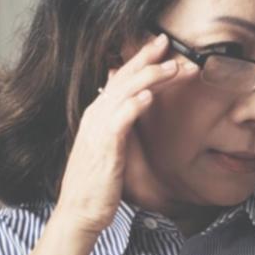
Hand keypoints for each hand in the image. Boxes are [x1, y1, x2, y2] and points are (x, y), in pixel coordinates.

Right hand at [52, 33, 190, 236]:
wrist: (80, 210)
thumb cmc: (98, 182)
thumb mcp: (110, 145)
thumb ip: (121, 123)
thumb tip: (136, 102)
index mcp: (98, 113)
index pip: (122, 78)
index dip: (141, 60)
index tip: (163, 45)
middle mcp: (96, 114)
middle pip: (124, 78)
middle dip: (149, 59)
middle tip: (172, 43)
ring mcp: (98, 128)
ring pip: (125, 92)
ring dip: (151, 77)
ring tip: (174, 67)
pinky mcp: (104, 145)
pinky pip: (120, 119)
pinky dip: (134, 105)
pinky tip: (150, 96)